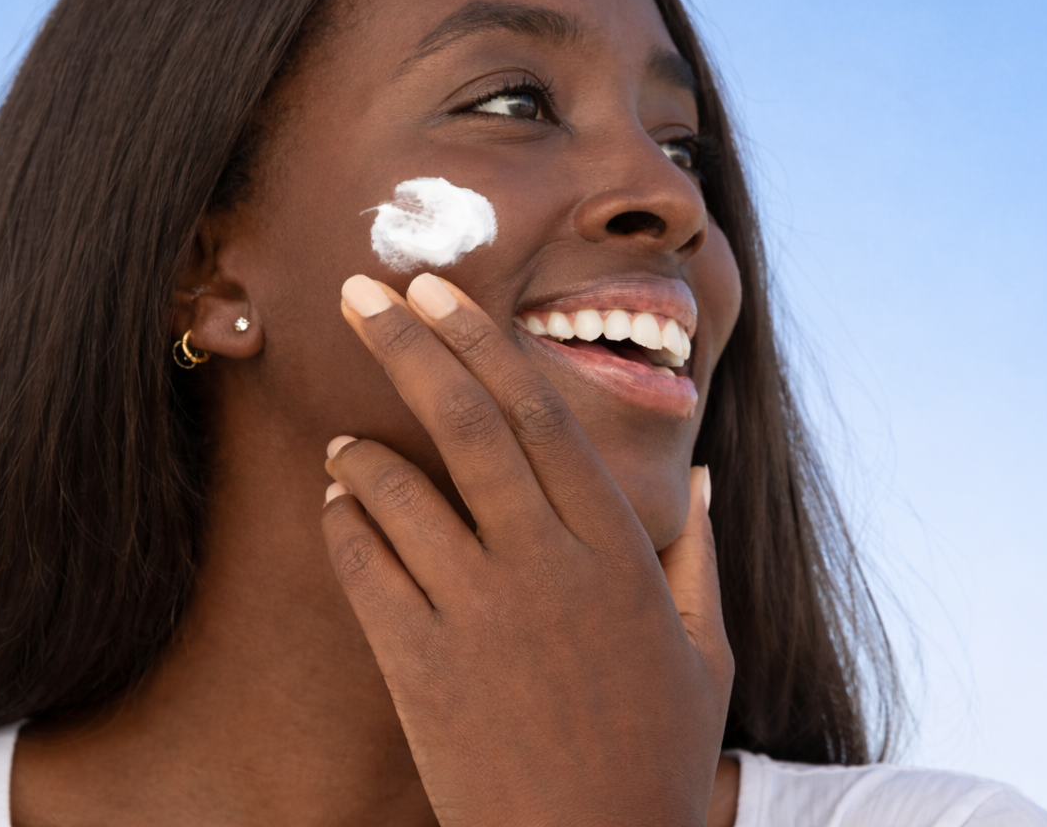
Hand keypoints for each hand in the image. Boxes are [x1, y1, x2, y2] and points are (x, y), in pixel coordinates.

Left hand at [322, 272, 732, 826]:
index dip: (481, 343)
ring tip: (342, 439)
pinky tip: (339, 509)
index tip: (438, 293)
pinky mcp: (423, 669)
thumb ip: (699, 556)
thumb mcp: (707, 653)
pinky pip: (364, 569)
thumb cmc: (656, 757)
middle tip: (358, 289)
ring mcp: (481, 616)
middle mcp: (547, 566)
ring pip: (401, 492)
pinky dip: (344, 525)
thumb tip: (707, 479)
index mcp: (618, 549)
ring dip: (361, 452)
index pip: (541, 414)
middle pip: (467, 424)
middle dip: (408, 344)